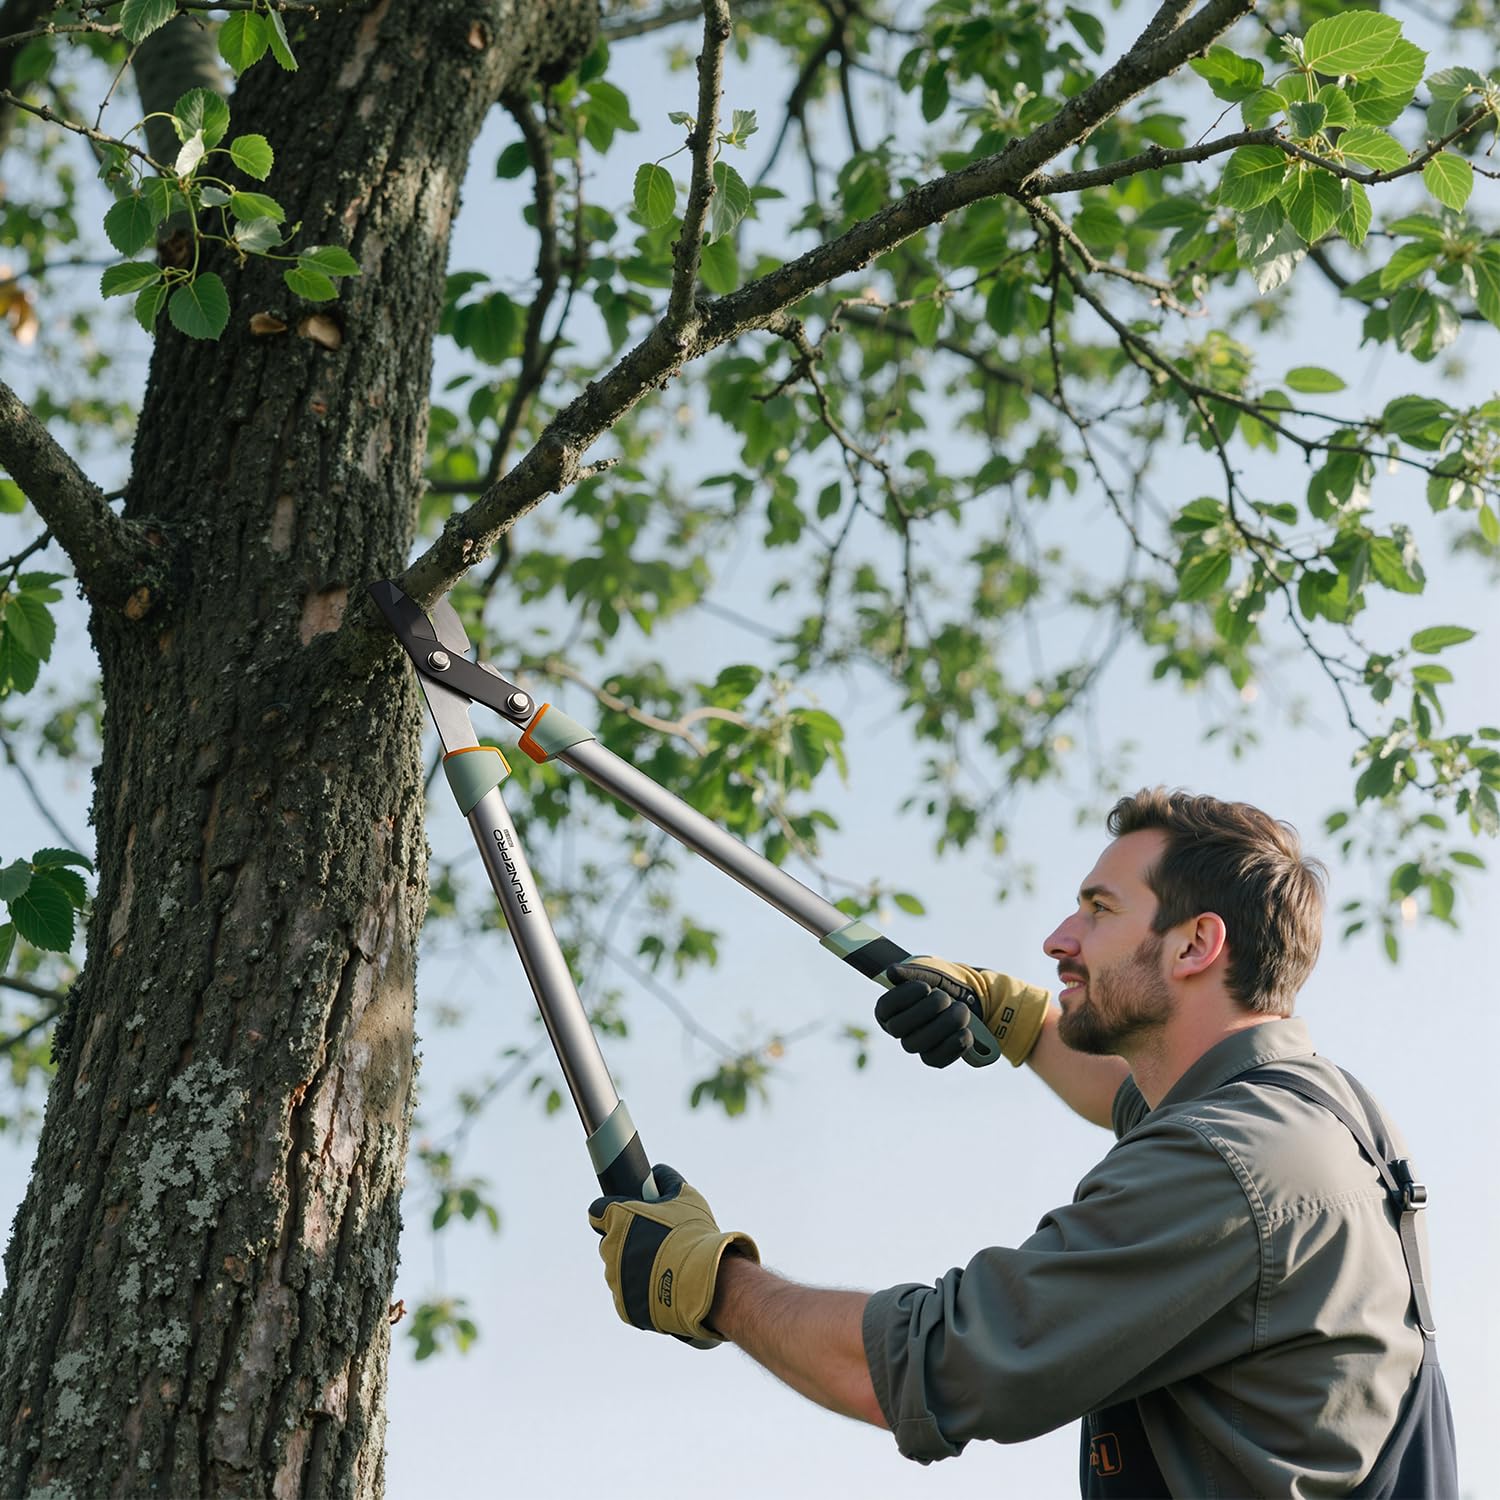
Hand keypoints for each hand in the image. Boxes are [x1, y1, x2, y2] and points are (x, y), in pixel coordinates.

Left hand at [588, 1165, 758, 1345]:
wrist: (705, 1280)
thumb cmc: (694, 1234)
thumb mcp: (686, 1196)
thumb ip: (667, 1179)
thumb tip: (657, 1172)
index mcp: (619, 1219)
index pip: (598, 1211)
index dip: (611, 1211)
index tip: (624, 1214)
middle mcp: (610, 1249)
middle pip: (610, 1242)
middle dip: (627, 1241)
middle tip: (655, 1242)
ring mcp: (615, 1280)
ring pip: (618, 1269)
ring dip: (633, 1267)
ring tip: (664, 1267)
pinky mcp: (623, 1306)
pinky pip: (628, 1294)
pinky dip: (640, 1292)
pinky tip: (662, 1288)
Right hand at [876, 958, 1049, 1068]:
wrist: (973, 996)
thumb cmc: (944, 980)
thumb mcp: (931, 969)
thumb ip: (911, 971)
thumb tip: (891, 973)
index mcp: (891, 1005)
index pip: (885, 1007)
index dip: (904, 997)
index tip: (925, 987)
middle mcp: (899, 1029)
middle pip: (899, 1028)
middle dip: (926, 1010)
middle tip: (945, 997)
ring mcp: (916, 1045)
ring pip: (919, 1044)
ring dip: (943, 1025)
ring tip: (962, 1010)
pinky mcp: (934, 1058)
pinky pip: (937, 1059)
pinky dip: (953, 1045)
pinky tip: (966, 1032)